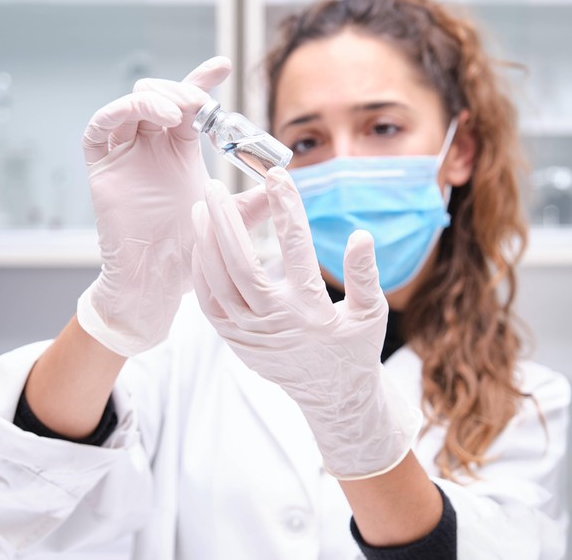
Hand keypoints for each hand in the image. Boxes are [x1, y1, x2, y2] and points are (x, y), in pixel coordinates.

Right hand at [77, 57, 231, 356]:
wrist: (159, 283)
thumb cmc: (191, 256)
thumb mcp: (230, 220)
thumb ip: (256, 201)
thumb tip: (288, 182)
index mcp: (178, 152)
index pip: (188, 104)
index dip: (202, 81)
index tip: (223, 66)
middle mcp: (150, 147)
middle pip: (159, 95)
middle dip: (180, 90)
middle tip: (203, 102)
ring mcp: (124, 154)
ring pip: (132, 104)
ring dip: (158, 97)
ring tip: (183, 110)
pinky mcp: (102, 166)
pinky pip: (101, 126)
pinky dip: (125, 112)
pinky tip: (157, 118)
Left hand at [190, 167, 421, 479]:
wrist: (332, 395)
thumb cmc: (354, 348)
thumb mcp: (371, 313)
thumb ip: (364, 274)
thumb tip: (360, 235)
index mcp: (310, 310)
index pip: (295, 247)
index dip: (285, 208)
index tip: (276, 176)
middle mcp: (275, 321)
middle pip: (241, 263)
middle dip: (225, 221)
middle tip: (214, 186)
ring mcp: (250, 334)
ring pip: (219, 282)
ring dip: (207, 242)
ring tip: (201, 206)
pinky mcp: (235, 341)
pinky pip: (210, 303)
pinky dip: (202, 272)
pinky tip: (200, 245)